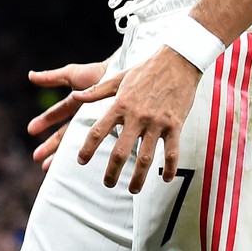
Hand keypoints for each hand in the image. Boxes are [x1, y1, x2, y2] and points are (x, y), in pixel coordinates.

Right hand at [26, 60, 110, 170]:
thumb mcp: (73, 75)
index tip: (30, 131)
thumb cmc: (98, 73)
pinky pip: (98, 146)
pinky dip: (90, 155)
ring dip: (63, 154)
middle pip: (64, 134)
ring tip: (49, 168)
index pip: (57, 114)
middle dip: (50, 146)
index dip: (44, 121)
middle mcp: (85, 116)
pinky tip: (82, 170)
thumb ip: (52, 77)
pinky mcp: (109, 131)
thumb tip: (30, 75)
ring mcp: (97, 124)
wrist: (122, 73)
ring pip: (77, 143)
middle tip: (36, 158)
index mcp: (76, 103)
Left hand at [75, 47, 200, 192]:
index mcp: (120, 105)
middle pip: (121, 150)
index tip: (80, 161)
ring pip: (146, 157)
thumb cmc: (145, 70)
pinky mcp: (175, 125)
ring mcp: (156, 122)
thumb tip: (75, 96)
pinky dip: (170, 167)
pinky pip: (172, 151)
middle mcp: (136, 116)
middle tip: (107, 184)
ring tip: (132, 189)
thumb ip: (96, 91)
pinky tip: (167, 179)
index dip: (88, 148)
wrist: (177, 61)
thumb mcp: (118, 78)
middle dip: (112, 171)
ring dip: (139, 177)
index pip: (98, 130)